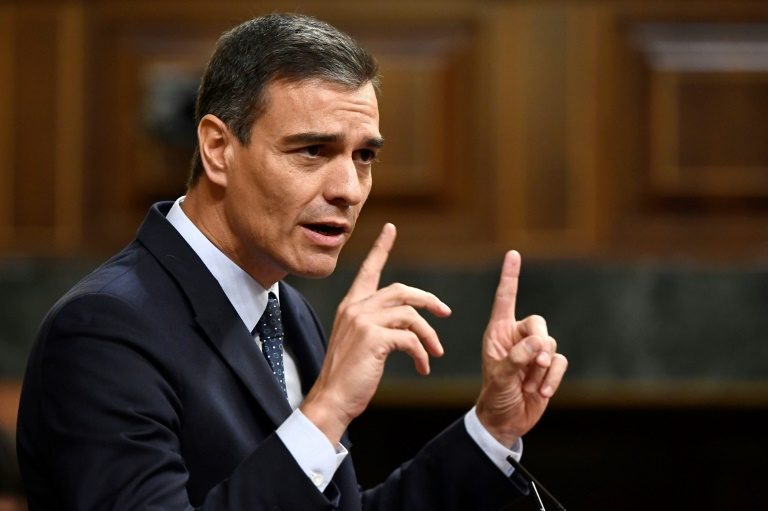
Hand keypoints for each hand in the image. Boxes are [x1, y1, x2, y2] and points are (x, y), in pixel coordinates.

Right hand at [301, 223, 450, 443]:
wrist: (332, 399)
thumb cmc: (349, 376)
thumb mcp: (361, 342)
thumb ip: (377, 325)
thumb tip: (409, 323)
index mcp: (351, 306)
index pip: (368, 270)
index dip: (381, 248)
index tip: (391, 229)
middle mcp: (355, 308)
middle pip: (401, 290)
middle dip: (428, 300)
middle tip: (445, 312)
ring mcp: (363, 321)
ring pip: (410, 315)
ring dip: (429, 335)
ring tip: (435, 353)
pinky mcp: (373, 338)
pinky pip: (410, 338)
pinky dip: (422, 353)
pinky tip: (422, 367)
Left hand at [475, 251, 567, 445]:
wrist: (505, 420)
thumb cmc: (495, 395)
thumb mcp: (499, 377)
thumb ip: (516, 359)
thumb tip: (540, 345)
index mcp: (498, 332)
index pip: (506, 299)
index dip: (510, 276)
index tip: (513, 254)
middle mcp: (517, 337)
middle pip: (538, 323)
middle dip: (539, 342)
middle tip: (535, 362)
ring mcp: (535, 352)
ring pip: (551, 344)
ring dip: (542, 367)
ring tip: (530, 384)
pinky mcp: (549, 367)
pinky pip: (560, 363)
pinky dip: (553, 378)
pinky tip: (542, 392)